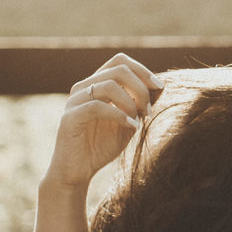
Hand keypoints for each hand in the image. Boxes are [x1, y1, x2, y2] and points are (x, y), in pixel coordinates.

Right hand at [43, 52, 164, 191]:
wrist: (78, 171)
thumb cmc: (102, 145)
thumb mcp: (129, 121)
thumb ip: (141, 104)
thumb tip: (161, 86)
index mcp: (97, 84)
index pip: (120, 61)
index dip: (143, 70)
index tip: (159, 88)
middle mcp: (84, 87)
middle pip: (118, 70)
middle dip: (141, 88)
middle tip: (148, 110)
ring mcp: (75, 101)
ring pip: (108, 85)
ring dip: (131, 102)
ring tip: (139, 120)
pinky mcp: (69, 118)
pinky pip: (96, 106)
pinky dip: (118, 114)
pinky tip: (130, 126)